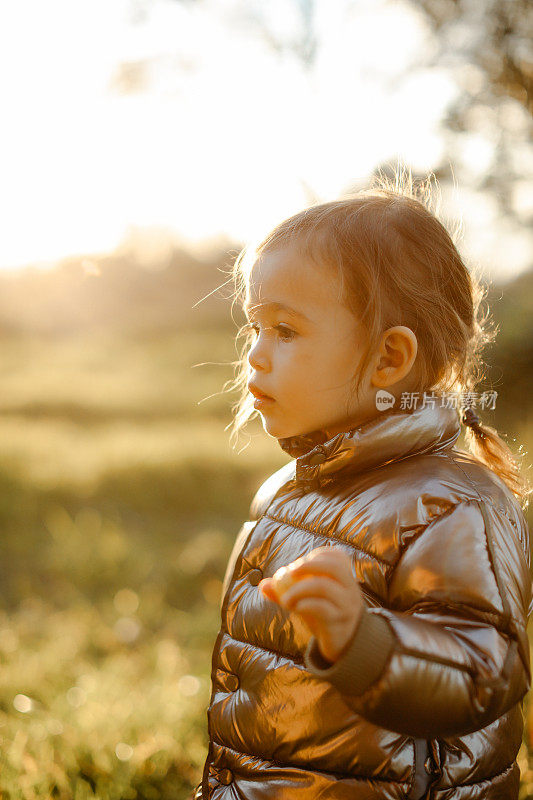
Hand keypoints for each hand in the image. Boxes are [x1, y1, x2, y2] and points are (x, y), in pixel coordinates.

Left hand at [259, 546, 363, 663]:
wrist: (340, 644)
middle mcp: (350, 588)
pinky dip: (304, 604)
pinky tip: (295, 607)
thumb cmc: (323, 614)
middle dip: (308, 565)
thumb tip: (263, 584)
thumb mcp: (308, 599)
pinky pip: (322, 608)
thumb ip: (287, 591)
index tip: (298, 564)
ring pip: (324, 587)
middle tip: (288, 572)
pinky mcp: (339, 622)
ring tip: (284, 599)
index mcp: (345, 578)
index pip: (336, 555)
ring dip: (298, 589)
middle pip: (334, 567)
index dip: (316, 555)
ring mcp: (346, 605)